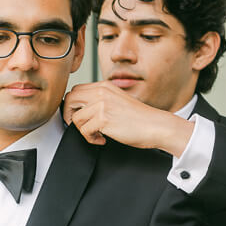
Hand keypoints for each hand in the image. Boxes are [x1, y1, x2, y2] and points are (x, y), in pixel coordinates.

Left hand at [64, 81, 193, 155]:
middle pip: (69, 99)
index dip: (73, 105)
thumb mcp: (117, 101)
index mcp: (104, 86)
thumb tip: (81, 110)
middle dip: (70, 115)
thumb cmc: (139, 118)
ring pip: (75, 118)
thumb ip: (101, 101)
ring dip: (83, 130)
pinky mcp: (103, 118)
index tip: (79, 117)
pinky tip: (103, 139)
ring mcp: (102, 104)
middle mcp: (101, 92)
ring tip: (97, 135)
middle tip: (81, 127)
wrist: (156, 126)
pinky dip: (91, 139)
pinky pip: (84, 131)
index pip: (76, 90)